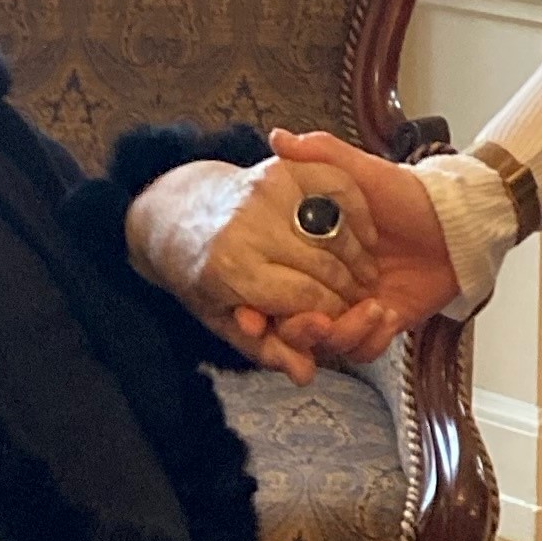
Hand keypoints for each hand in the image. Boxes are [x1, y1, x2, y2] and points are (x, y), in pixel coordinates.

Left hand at [124, 156, 378, 383]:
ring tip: (362, 276)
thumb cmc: (203, 277)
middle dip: (350, 291)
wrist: (178, 214)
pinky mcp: (282, 165)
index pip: (308, 300)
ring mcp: (267, 189)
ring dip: (360, 257)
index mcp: (232, 269)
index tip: (341, 323)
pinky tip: (362, 237)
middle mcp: (249, 225)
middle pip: (327, 267)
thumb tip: (306, 374)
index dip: (334, 317)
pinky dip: (359, 216)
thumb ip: (265, 348)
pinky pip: (340, 190)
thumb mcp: (223, 321)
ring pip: (339, 231)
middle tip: (360, 303)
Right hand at [258, 129, 460, 360]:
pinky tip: (385, 312)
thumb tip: (279, 137)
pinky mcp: (383, 324)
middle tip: (312, 320)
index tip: (246, 315)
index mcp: (310, 256)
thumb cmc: (407, 195)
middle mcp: (327, 286)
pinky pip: (366, 349)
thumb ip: (322, 154)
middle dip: (297, 331)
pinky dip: (371, 338)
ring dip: (342, 333)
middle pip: (294, 326)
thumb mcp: (361, 171)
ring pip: (330, 343)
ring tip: (365, 308)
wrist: (456, 222)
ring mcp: (354, 308)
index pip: (268, 291)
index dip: (253, 309)